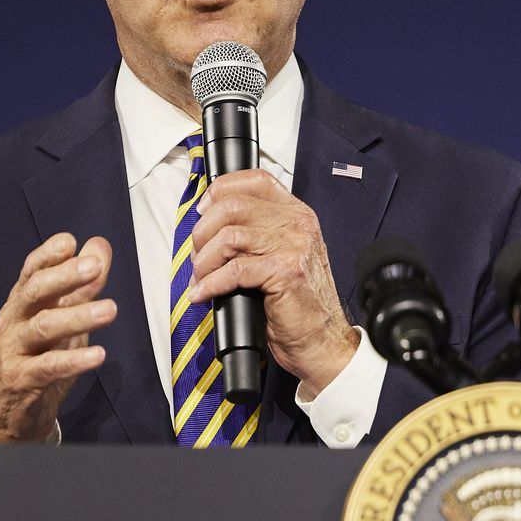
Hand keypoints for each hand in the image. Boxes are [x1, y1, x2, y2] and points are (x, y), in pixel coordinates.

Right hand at [0, 233, 114, 446]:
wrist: (10, 407)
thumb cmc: (38, 353)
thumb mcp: (61, 316)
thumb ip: (82, 284)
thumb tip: (99, 245)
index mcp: (23, 300)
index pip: (31, 271)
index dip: (48, 255)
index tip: (70, 241)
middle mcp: (14, 319)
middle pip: (35, 292)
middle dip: (64, 277)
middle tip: (94, 267)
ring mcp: (14, 349)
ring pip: (44, 327)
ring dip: (78, 317)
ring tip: (110, 309)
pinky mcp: (21, 378)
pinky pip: (49, 367)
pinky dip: (74, 361)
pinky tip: (99, 355)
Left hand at [187, 170, 357, 393]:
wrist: (322, 340)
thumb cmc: (296, 303)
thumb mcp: (278, 256)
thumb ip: (255, 233)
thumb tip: (207, 224)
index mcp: (296, 215)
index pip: (255, 180)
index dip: (220, 191)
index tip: (202, 212)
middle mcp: (298, 224)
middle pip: (232, 206)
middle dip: (202, 233)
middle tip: (198, 258)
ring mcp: (294, 246)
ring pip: (229, 236)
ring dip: (204, 261)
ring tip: (202, 278)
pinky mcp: (285, 271)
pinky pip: (234, 269)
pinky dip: (211, 283)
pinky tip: (204, 294)